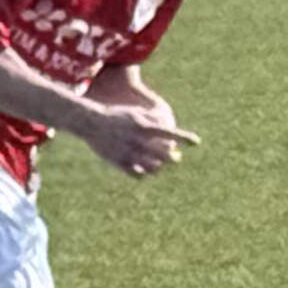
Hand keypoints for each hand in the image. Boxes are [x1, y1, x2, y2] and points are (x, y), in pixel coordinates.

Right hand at [78, 97, 195, 179]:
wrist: (91, 122)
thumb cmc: (115, 115)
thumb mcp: (135, 113)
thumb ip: (152, 119)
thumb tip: (167, 123)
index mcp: (144, 127)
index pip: (170, 133)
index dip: (184, 138)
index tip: (196, 142)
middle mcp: (138, 141)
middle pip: (164, 154)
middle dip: (173, 158)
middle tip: (176, 158)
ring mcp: (129, 153)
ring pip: (152, 167)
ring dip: (158, 167)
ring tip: (159, 165)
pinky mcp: (119, 162)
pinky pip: (137, 174)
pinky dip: (144, 174)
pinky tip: (145, 172)